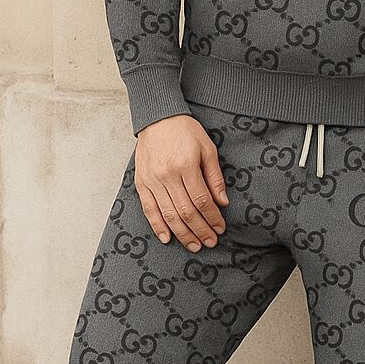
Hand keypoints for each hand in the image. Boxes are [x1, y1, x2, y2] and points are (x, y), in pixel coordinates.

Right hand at [134, 114, 229, 251]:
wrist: (158, 118)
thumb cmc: (186, 132)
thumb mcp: (207, 149)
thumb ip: (214, 177)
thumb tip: (222, 202)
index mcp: (185, 165)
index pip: (201, 200)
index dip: (212, 217)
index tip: (220, 228)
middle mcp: (167, 175)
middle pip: (185, 211)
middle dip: (200, 230)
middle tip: (210, 242)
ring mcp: (152, 180)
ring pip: (168, 214)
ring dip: (182, 233)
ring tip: (194, 245)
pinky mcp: (141, 183)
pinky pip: (149, 209)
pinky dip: (158, 226)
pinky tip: (167, 238)